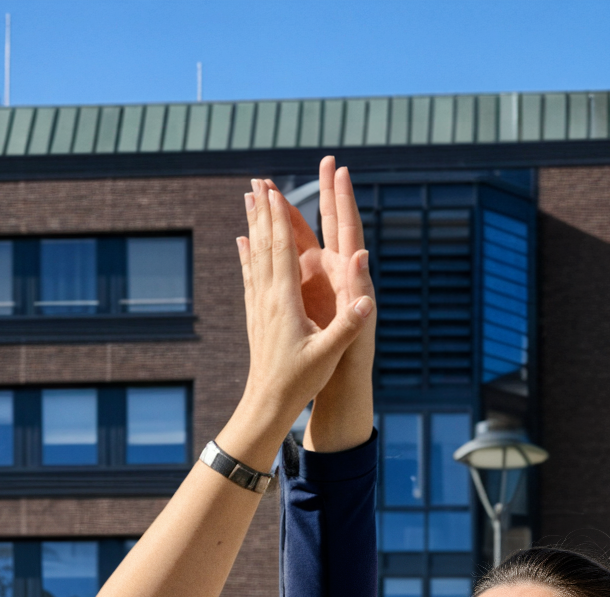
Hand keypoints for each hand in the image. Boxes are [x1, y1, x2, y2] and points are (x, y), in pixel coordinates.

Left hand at [230, 178, 372, 451]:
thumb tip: (368, 299)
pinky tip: (242, 241)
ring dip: (253, 224)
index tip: (276, 190)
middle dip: (264, 211)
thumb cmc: (300, 380)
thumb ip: (349, 325)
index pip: (282, 250)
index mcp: (286, 301)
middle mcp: (268, 297)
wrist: (267, 403)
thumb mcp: (330, 354)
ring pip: (254, 254)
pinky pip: (250, 274)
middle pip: (264, 244)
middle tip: (258, 181)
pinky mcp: (257, 314)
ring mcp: (259, 305)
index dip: (279, 220)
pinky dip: (247, 253)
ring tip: (249, 199)